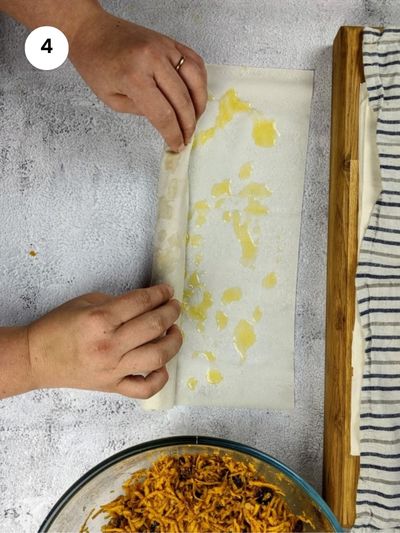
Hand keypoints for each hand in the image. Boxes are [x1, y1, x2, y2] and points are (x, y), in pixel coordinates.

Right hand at [26, 284, 181, 398]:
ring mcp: (112, 369)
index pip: (141, 302)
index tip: (167, 291)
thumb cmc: (59, 326)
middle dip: (171, 312)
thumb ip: (117, 302)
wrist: (36, 358)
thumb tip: (147, 304)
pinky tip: (162, 365)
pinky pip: (145, 388)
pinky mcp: (112, 386)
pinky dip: (159, 378)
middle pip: (154, 325)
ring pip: (157, 357)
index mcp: (100, 319)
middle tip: (174, 306)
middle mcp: (109, 345)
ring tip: (174, 331)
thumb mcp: (85, 302)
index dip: (160, 293)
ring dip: (173, 342)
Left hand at [69, 9, 207, 151]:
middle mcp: (153, 59)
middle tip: (187, 137)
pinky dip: (200, 82)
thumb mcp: (112, 99)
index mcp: (134, 77)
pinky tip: (195, 96)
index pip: (164, 114)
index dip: (173, 134)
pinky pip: (196, 63)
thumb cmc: (96, 65)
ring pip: (196, 81)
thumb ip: (141, 111)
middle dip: (188, 125)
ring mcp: (165, 47)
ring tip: (193, 118)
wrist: (92, 30)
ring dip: (199, 104)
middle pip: (182, 100)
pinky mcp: (171, 42)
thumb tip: (167, 121)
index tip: (177, 145)